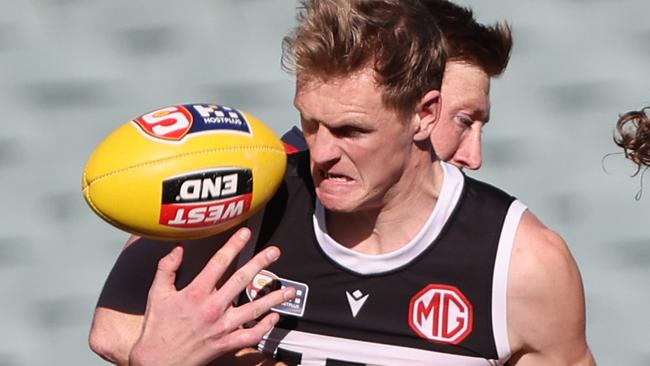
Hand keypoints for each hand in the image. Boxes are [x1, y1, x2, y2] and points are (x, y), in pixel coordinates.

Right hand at [129, 228, 294, 365]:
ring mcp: (222, 326)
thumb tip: (178, 248)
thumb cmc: (157, 329)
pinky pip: (251, 336)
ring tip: (289, 290)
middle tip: (275, 252)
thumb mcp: (157, 294)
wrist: (156, 361)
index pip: (219, 262)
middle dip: (261, 263)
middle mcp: (212, 307)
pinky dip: (265, 327)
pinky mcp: (226, 344)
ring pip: (254, 309)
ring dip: (274, 298)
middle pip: (242, 280)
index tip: (245, 233)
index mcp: (195, 292)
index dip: (233, 245)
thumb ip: (167, 268)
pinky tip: (275, 318)